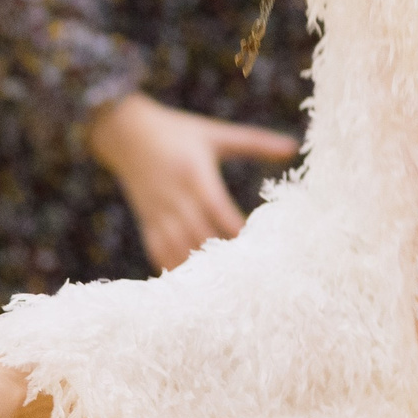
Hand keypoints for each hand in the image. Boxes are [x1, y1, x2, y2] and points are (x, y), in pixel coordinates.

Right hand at [88, 94, 296, 271]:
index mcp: (194, 174)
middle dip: (222, 256)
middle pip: (199, 235)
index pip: (218, 209)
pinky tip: (192, 285)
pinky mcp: (146, 221)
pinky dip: (174, 268)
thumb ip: (254, 142)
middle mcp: (175, 196)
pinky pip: (158, 251)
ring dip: (199, 267)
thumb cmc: (176, 131)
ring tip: (224, 285)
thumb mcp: (214, 134)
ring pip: (178, 248)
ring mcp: (158, 212)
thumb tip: (293, 147)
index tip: (259, 246)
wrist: (124, 131)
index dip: (236, 230)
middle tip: (249, 275)